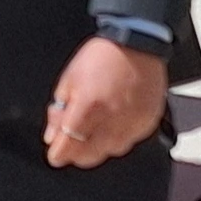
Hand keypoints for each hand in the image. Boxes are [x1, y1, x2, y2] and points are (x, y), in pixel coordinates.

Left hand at [44, 35, 164, 167]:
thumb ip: (59, 112)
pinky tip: (111, 127)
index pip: (69, 143)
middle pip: (89, 155)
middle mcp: (111, 118)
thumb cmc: (102, 57)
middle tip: (70, 143)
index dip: (59, 154)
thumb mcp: (70, 79)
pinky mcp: (147, 122)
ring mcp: (132, 122)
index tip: (55, 155)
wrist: (138, 44)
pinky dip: (117, 140)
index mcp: (89, 105)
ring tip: (92, 131)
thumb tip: (53, 136)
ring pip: (109, 152)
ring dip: (96, 148)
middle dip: (75, 154)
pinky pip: (129, 142)